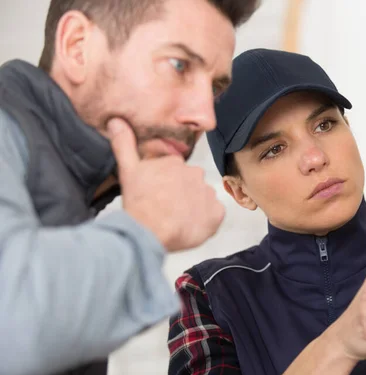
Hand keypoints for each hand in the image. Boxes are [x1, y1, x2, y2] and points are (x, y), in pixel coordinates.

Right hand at [107, 118, 224, 251]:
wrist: (152, 231)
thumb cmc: (139, 202)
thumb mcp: (127, 170)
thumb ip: (124, 145)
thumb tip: (116, 120)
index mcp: (176, 162)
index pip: (175, 172)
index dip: (166, 185)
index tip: (157, 195)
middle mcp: (196, 173)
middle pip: (190, 184)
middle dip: (181, 194)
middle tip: (166, 208)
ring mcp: (208, 193)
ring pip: (202, 199)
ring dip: (194, 208)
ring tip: (177, 220)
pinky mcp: (217, 212)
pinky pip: (214, 215)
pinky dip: (206, 221)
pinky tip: (191, 227)